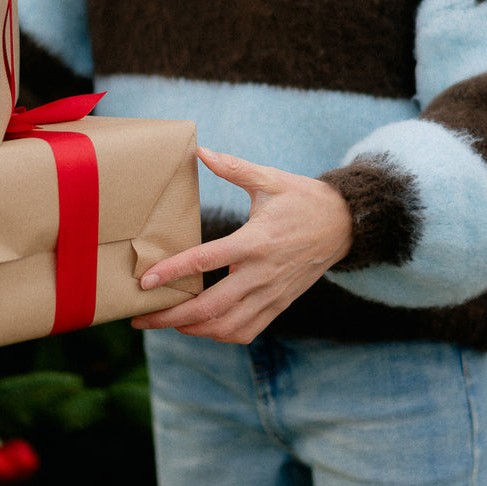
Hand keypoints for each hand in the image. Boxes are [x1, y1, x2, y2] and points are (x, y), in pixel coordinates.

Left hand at [131, 147, 352, 344]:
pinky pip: (247, 330)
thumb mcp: (271, 178)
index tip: (145, 282)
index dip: (173, 272)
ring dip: (193, 330)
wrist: (344, 225)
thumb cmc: (303, 198)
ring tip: (167, 323)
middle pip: (211, 307)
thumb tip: (201, 151)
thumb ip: (234, 168)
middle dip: (172, 316)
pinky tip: (201, 327)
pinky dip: (220, 334)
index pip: (206, 260)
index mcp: (257, 241)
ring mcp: (272, 293)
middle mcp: (263, 273)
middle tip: (142, 319)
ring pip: (227, 326)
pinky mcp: (279, 304)